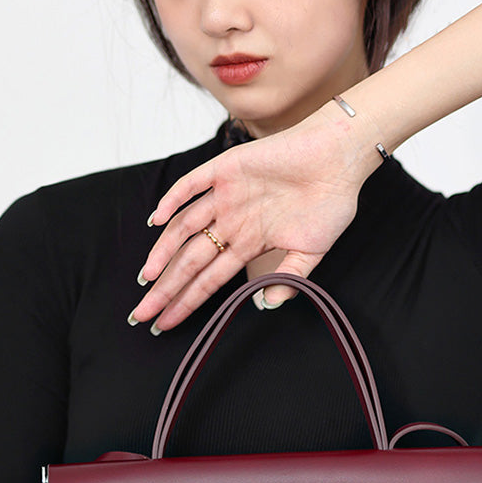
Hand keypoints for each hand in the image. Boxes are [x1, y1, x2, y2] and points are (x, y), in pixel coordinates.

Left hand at [128, 102, 380, 333]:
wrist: (339, 159)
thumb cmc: (330, 203)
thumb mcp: (313, 252)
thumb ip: (289, 278)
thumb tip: (266, 304)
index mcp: (249, 243)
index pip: (209, 280)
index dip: (187, 302)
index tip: (166, 322)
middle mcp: (232, 222)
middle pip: (189, 260)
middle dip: (166, 288)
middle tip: (142, 314)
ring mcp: (226, 196)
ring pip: (184, 227)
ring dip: (164, 251)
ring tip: (147, 278)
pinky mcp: (227, 168)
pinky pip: (193, 184)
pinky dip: (173, 199)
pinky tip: (157, 219)